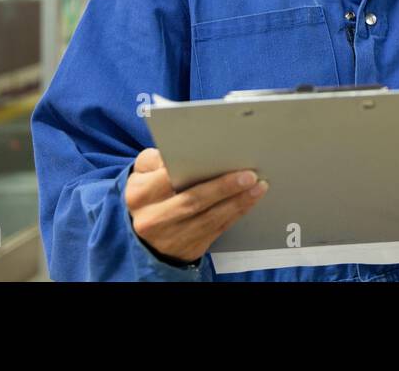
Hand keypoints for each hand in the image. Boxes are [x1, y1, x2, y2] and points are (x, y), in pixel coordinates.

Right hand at [125, 148, 268, 263]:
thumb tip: (177, 151)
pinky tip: (250, 199)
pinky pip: (217, 229)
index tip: (216, 158)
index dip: (190, 169)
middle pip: (192, 202)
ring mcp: (171, 237)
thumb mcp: (143, 173)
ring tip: (258, 186)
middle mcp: (153, 219)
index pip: (166, 180)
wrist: (146, 233)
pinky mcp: (189, 248)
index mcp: (139, 195)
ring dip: (238, 202)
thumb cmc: (150, 193)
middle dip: (223, 188)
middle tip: (249, 175)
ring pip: (209, 218)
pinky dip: (236, 213)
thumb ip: (154, 159)